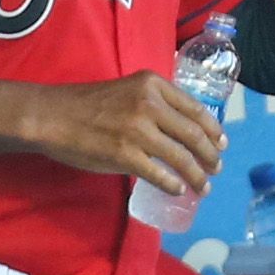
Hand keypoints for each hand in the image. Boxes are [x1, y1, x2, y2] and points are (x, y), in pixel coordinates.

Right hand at [22, 71, 224, 195]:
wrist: (52, 116)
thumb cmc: (88, 104)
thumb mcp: (128, 90)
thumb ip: (155, 103)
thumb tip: (182, 129)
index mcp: (153, 84)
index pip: (196, 109)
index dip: (214, 130)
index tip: (222, 144)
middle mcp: (150, 104)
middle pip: (194, 135)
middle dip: (211, 156)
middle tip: (216, 168)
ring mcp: (138, 130)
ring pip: (181, 157)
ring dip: (197, 175)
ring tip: (203, 186)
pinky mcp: (125, 154)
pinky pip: (159, 174)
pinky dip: (173, 184)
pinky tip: (178, 189)